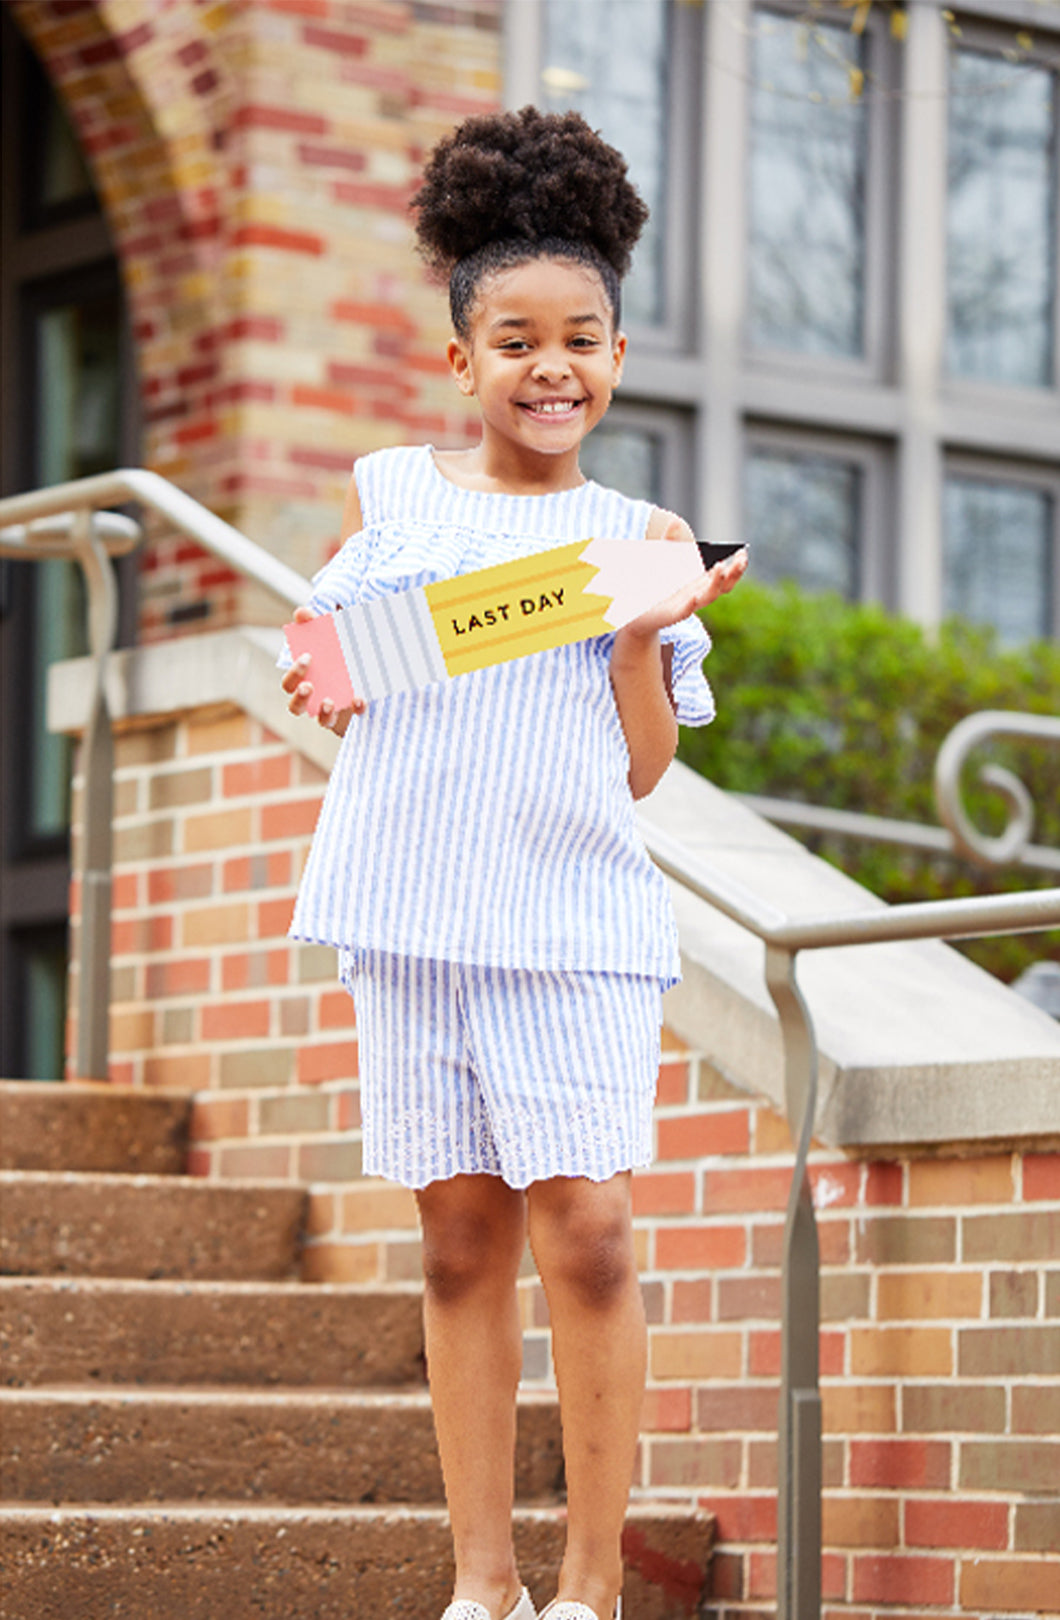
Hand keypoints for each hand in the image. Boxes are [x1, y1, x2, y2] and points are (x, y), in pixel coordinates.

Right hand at [280, 604, 363, 734]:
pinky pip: (353, 720)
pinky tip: (360, 699)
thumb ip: (317, 624)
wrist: (374, 667)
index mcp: (306, 680)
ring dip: (323, 713)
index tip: (308, 657)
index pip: (289, 683)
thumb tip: (301, 612)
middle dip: (300, 696)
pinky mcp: (352, 718)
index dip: (294, 672)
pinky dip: (355, 709)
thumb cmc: (343, 652)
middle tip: (310, 685)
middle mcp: (315, 699)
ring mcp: (333, 712)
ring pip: (320, 720)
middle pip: (295, 706)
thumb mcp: (334, 636)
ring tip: (330, 702)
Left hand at [620, 547, 747, 641]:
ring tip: (719, 567)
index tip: (743, 551)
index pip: (726, 575)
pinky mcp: (673, 615)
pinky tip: (694, 596)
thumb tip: (674, 522)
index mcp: (700, 583)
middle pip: (724, 586)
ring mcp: (688, 606)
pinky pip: (685, 611)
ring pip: (708, 597)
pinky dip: (690, 604)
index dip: (737, 565)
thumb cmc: (654, 587)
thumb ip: (669, 544)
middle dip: (734, 572)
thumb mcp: (663, 561)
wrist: (635, 612)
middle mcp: (699, 594)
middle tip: (742, 558)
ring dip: (715, 583)